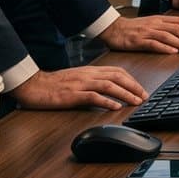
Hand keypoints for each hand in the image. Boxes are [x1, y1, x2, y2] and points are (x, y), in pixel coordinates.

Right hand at [11, 66, 146, 110]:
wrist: (33, 85)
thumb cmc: (53, 84)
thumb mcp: (77, 79)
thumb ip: (92, 82)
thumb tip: (109, 90)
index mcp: (90, 70)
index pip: (117, 71)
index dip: (132, 79)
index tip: (141, 89)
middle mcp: (88, 75)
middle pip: (117, 76)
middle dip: (134, 86)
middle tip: (145, 96)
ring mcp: (81, 84)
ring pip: (109, 85)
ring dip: (125, 94)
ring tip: (136, 102)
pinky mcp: (72, 95)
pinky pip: (93, 97)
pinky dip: (106, 101)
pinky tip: (115, 107)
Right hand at [100, 14, 178, 53]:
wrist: (113, 29)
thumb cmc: (132, 28)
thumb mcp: (150, 23)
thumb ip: (163, 26)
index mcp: (158, 19)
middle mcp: (154, 24)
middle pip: (176, 29)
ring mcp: (147, 32)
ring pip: (168, 36)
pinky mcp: (139, 41)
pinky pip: (154, 44)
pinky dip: (165, 48)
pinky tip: (173, 51)